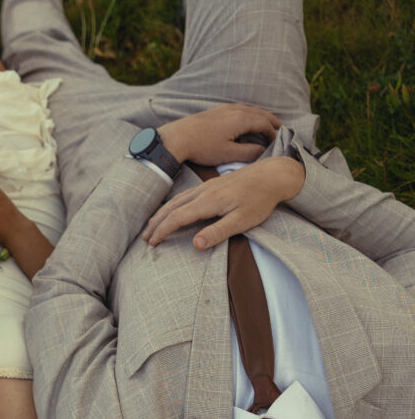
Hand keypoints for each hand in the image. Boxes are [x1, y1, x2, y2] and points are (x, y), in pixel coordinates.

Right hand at [142, 156, 305, 248]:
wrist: (273, 174)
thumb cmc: (260, 200)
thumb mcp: (242, 221)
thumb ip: (218, 232)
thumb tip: (196, 244)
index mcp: (209, 202)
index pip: (178, 218)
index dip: (163, 231)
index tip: (153, 243)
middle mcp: (203, 192)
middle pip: (172, 208)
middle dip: (157, 223)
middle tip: (145, 238)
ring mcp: (207, 186)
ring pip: (176, 200)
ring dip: (162, 213)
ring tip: (152, 225)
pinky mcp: (212, 184)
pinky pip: (185, 195)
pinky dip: (172, 205)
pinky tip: (171, 209)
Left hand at [158, 103, 281, 165]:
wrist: (179, 138)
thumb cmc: (203, 148)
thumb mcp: (228, 154)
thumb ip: (248, 153)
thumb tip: (263, 151)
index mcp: (241, 119)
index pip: (264, 124)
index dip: (273, 133)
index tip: (278, 142)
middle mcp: (235, 110)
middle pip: (259, 113)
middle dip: (270, 121)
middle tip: (279, 129)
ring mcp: (225, 108)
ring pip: (249, 110)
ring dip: (260, 116)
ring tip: (266, 124)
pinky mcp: (216, 111)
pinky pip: (239, 109)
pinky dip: (248, 114)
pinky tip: (245, 121)